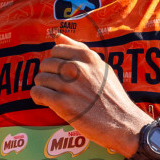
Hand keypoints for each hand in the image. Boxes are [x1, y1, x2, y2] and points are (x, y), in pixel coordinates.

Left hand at [31, 33, 151, 155]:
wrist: (122, 122)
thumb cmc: (111, 96)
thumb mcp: (101, 67)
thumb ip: (79, 49)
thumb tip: (57, 36)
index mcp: (87, 57)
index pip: (56, 50)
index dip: (56, 62)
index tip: (61, 73)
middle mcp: (77, 68)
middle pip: (46, 64)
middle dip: (48, 75)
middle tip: (57, 87)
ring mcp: (69, 85)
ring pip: (40, 79)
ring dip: (43, 88)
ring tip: (53, 95)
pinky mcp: (63, 104)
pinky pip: (37, 93)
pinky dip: (38, 98)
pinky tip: (46, 102)